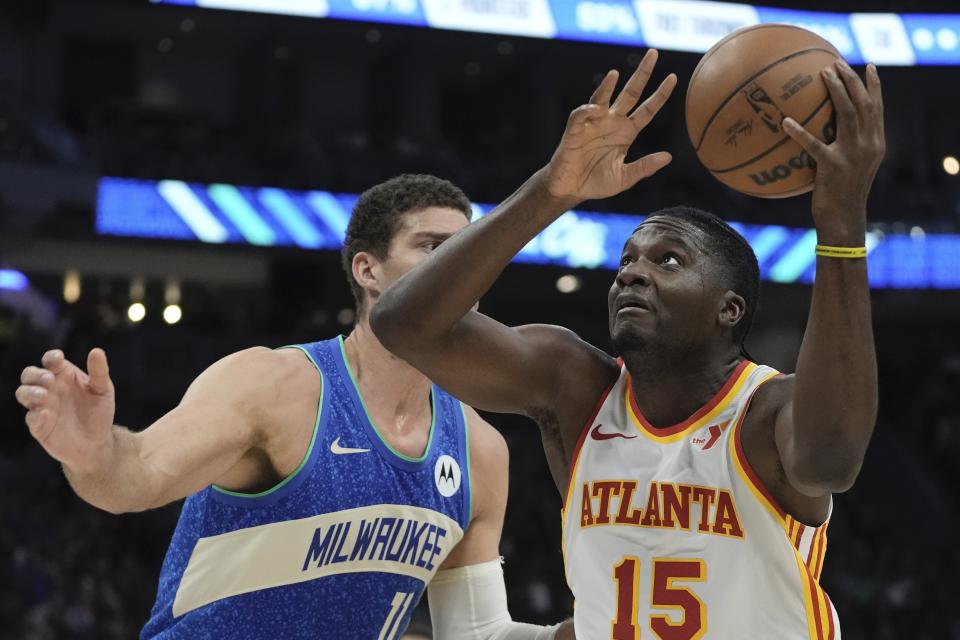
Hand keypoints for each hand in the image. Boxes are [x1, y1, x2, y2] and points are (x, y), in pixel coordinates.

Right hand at [16, 348, 116, 474]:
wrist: (97, 442)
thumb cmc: (99, 411)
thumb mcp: (103, 390)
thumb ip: (99, 372)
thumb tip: (96, 351)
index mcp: (63, 375)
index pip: (51, 361)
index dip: (51, 358)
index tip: (57, 359)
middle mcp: (49, 388)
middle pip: (30, 374)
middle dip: (35, 374)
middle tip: (49, 379)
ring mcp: (41, 407)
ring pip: (23, 393)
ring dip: (29, 392)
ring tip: (43, 395)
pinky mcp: (39, 426)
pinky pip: (31, 418)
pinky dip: (35, 416)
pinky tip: (45, 415)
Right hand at [543, 49, 676, 204]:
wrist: (570, 189)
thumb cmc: (596, 183)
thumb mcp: (625, 178)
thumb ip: (644, 168)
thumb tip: (668, 157)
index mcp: (627, 132)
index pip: (648, 109)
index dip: (660, 94)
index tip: (673, 78)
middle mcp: (612, 122)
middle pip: (631, 93)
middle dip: (642, 73)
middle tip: (654, 53)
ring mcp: (594, 123)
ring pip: (604, 96)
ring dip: (608, 85)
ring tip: (615, 74)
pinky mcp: (575, 129)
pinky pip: (582, 114)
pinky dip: (588, 109)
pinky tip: (596, 110)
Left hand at [783, 61, 884, 243]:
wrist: (844, 218)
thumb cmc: (842, 194)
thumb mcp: (853, 167)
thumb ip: (849, 146)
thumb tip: (828, 128)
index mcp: (875, 143)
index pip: (877, 108)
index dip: (874, 85)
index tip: (868, 66)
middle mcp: (868, 145)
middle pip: (863, 103)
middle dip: (852, 80)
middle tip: (836, 63)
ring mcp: (852, 154)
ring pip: (847, 114)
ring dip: (836, 91)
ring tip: (823, 74)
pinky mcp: (833, 166)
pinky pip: (814, 144)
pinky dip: (799, 132)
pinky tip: (785, 122)